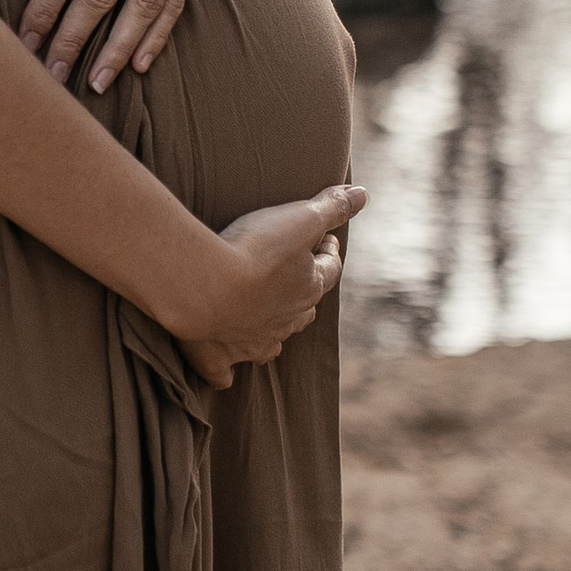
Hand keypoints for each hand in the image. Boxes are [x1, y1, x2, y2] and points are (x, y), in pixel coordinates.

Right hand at [174, 183, 362, 384]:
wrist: (208, 288)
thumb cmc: (254, 250)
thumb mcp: (299, 218)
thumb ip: (331, 206)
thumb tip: (362, 195)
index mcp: (309, 288)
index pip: (330, 269)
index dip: (329, 251)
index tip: (327, 238)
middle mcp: (287, 320)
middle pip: (305, 310)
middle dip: (304, 293)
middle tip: (295, 277)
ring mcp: (254, 342)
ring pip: (273, 342)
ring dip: (273, 331)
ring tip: (263, 317)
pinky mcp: (219, 357)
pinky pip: (225, 372)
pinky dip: (226, 372)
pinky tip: (224, 375)